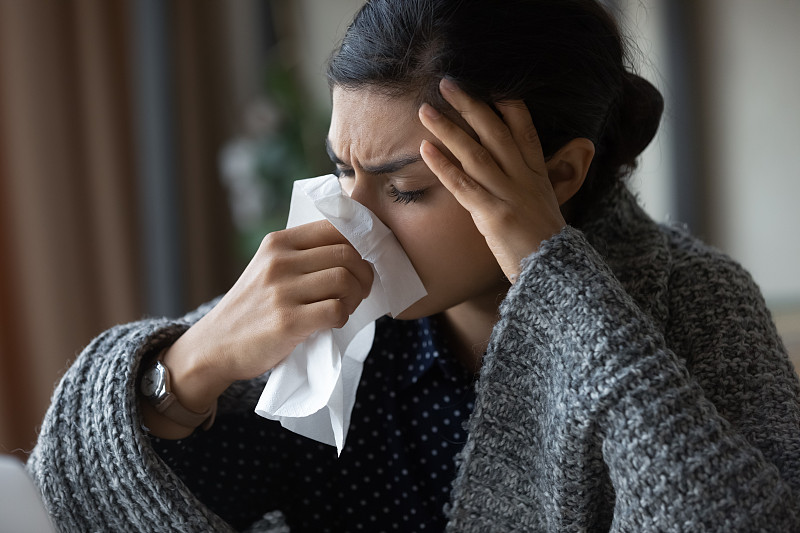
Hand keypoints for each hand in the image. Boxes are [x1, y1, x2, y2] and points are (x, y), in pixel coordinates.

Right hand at [159, 220, 373, 414]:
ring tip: (346, 306)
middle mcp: (279, 262)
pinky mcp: (288, 322)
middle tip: (359, 290)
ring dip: (356, 296)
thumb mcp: (269, 268)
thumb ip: (303, 255)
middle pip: (347, 253)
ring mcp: (282, 291)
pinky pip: (337, 310)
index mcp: (278, 243)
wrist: (215, 345)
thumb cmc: (252, 308)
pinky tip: (332, 322)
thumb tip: (356, 249)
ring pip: (346, 280)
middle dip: (363, 274)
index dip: (360, 244)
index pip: (335, 227)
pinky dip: (343, 317)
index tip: (362, 262)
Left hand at [418, 78, 566, 280]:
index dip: (506, 104)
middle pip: (494, 131)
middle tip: (446, 83)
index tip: (486, 83)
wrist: (556, 272)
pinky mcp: (493, 215)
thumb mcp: (545, 202)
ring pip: (474, 153)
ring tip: (424, 111)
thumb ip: (531, 180)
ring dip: (447, 129)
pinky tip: (425, 149)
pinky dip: (444, 166)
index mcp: (537, 172)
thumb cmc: (545, 241)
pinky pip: (463, 186)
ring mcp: (508, 195)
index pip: (524, 128)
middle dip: (469, 105)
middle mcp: (523, 177)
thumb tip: (518, 166)